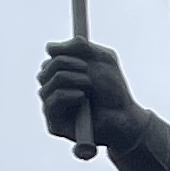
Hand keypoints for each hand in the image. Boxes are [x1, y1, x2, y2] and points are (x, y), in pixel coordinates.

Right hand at [41, 37, 143, 155]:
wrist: (124, 116)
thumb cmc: (113, 90)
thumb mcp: (102, 58)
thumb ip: (79, 46)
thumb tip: (48, 47)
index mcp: (63, 72)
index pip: (50, 56)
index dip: (65, 53)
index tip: (83, 57)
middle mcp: (54, 89)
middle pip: (46, 67)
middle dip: (68, 64)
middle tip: (88, 71)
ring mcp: (52, 106)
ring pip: (47, 83)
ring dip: (72, 80)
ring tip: (90, 87)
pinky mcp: (54, 124)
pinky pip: (51, 103)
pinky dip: (67, 96)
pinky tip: (82, 98)